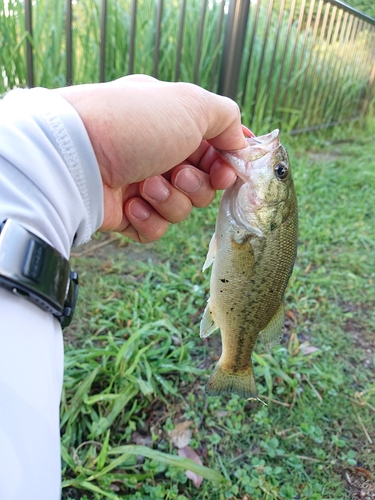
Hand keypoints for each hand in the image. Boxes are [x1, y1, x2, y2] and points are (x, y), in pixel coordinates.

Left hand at [55, 75, 246, 242]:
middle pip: (202, 185)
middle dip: (196, 184)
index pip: (214, 152)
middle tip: (177, 173)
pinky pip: (155, 229)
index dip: (225, 166)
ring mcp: (140, 185)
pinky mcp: (126, 214)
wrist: (76, 156)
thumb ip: (226, 118)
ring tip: (145, 185)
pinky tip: (131, 204)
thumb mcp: (191, 104)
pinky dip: (148, 219)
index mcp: (172, 125)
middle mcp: (157, 154)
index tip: (226, 172)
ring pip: (181, 210)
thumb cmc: (134, 123)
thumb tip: (240, 142)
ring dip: (170, 200)